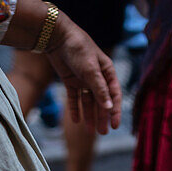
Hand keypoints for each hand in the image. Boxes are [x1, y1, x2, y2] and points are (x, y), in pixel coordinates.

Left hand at [46, 15, 121, 134]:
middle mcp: (97, 76)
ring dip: (89, 116)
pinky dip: (75, 109)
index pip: (114, 95)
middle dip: (102, 117)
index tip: (114, 126)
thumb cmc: (78, 49)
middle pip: (101, 101)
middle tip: (103, 133)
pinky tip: (76, 120)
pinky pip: (74, 98)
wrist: (56, 37)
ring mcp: (83, 79)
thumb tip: (109, 108)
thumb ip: (99, 89)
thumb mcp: (90, 70)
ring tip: (90, 131)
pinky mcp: (70, 81)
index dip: (115, 111)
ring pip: (88, 101)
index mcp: (106, 71)